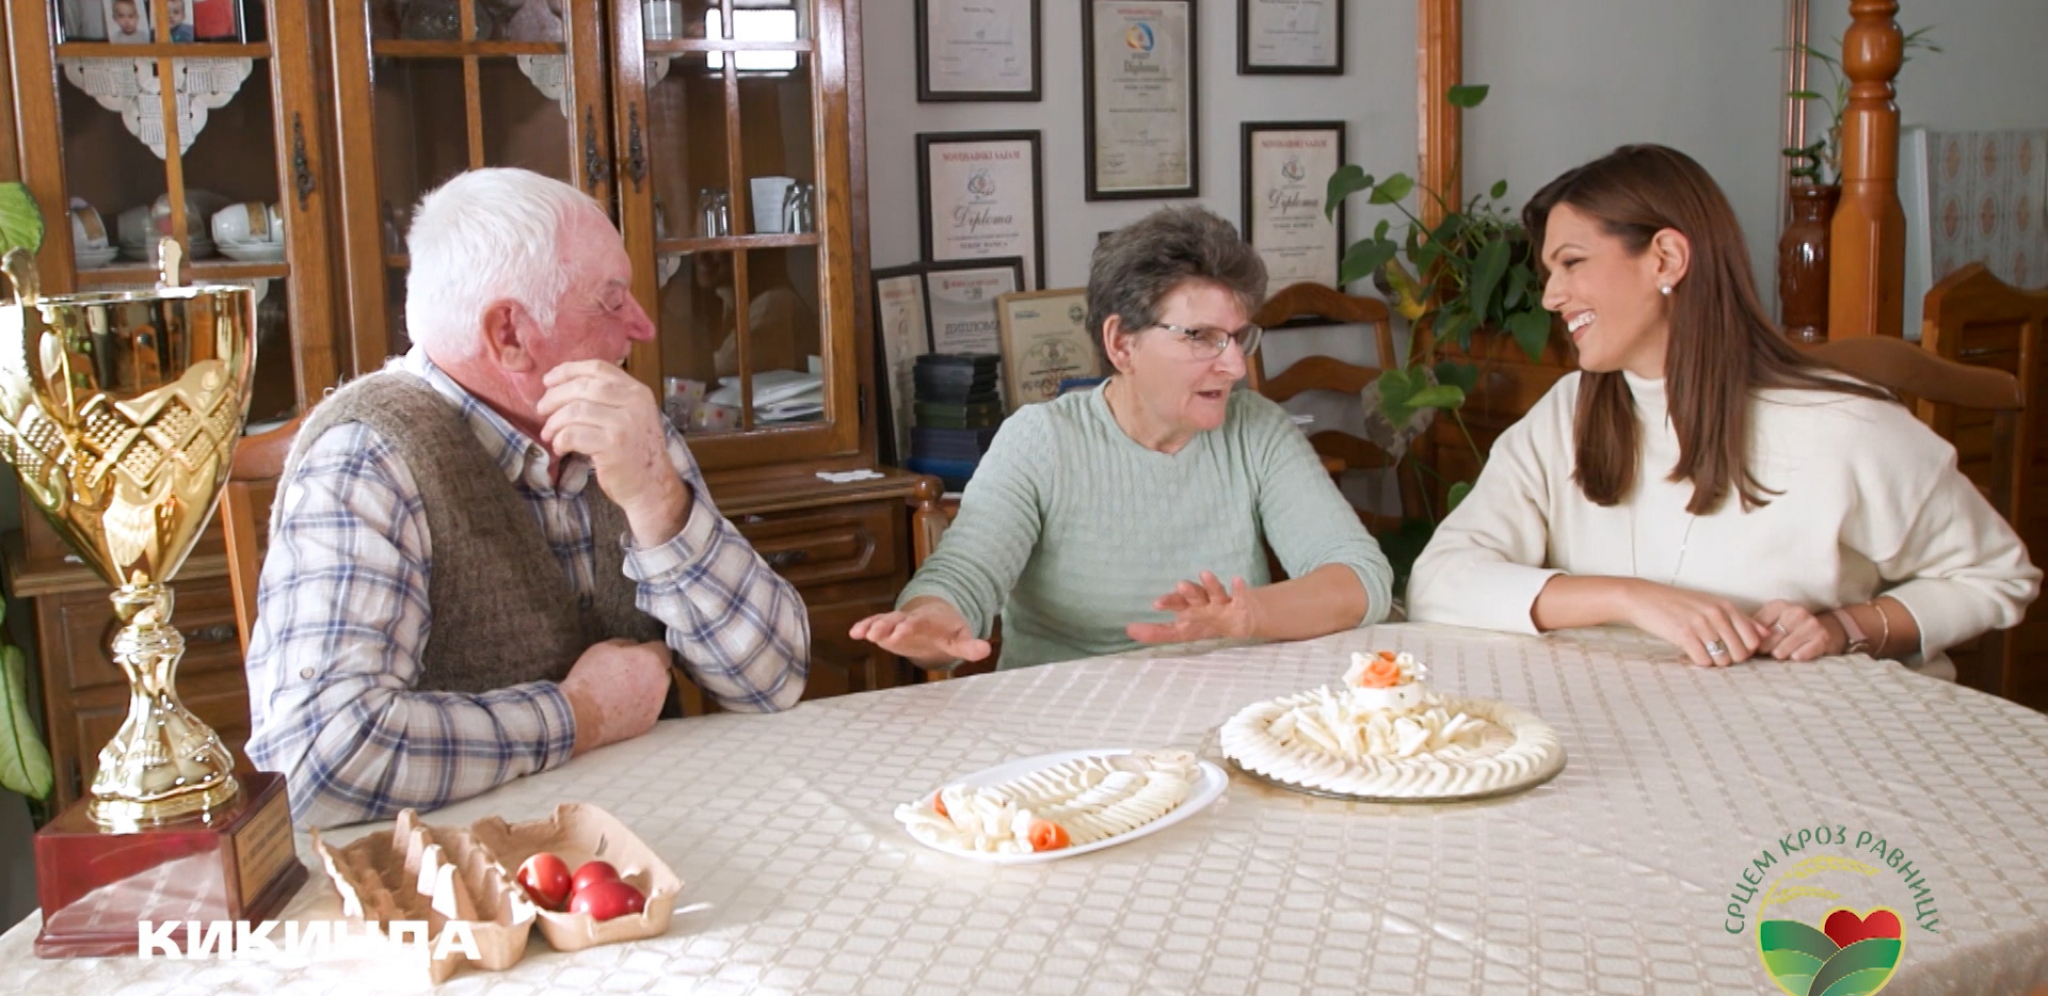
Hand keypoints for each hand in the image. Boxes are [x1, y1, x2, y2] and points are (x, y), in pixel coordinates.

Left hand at [538, 360, 689, 542]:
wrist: (652, 485)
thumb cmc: (635, 451)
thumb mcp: (631, 415)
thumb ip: (609, 398)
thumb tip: (563, 385)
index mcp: (637, 391)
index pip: (597, 368)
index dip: (568, 370)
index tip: (548, 381)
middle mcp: (634, 404)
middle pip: (582, 387)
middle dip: (554, 397)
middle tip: (541, 410)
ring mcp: (624, 425)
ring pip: (575, 411)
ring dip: (554, 422)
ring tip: (548, 433)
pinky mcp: (613, 447)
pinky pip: (574, 435)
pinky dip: (560, 440)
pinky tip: (560, 447)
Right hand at [560, 639, 671, 755]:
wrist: (580, 714)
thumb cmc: (590, 678)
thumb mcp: (603, 648)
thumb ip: (625, 644)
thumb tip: (634, 646)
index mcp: (651, 660)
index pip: (662, 650)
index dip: (650, 650)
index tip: (639, 653)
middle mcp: (660, 682)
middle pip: (662, 672)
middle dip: (651, 670)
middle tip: (630, 672)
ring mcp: (657, 705)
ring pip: (658, 692)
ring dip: (647, 688)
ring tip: (624, 691)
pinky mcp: (649, 723)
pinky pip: (650, 710)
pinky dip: (640, 707)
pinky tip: (622, 707)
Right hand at [850, 597, 989, 667]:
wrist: (935, 619)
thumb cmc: (948, 631)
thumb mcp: (960, 639)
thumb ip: (970, 646)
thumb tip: (986, 650)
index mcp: (928, 620)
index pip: (919, 622)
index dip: (910, 626)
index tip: (902, 630)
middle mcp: (909, 619)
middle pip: (897, 620)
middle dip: (887, 625)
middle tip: (877, 632)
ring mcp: (897, 622)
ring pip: (883, 621)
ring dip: (872, 626)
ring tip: (861, 632)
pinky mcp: (888, 628)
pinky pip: (874, 625)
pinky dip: (865, 627)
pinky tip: (854, 633)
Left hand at [1126, 571, 1261, 644]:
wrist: (1240, 618)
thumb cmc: (1205, 622)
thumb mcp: (1181, 631)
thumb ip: (1156, 632)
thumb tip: (1128, 630)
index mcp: (1188, 607)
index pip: (1176, 603)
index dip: (1168, 602)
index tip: (1156, 604)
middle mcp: (1203, 602)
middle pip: (1194, 596)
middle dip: (1188, 591)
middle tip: (1180, 585)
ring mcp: (1221, 602)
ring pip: (1215, 592)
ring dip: (1210, 584)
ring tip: (1205, 574)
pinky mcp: (1239, 604)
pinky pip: (1240, 596)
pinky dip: (1239, 589)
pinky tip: (1237, 579)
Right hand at [1618, 579, 1763, 666]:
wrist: (1643, 598)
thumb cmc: (1678, 603)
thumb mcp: (1711, 604)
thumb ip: (1740, 619)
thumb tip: (1767, 634)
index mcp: (1726, 606)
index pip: (1754, 640)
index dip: (1746, 651)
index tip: (1731, 650)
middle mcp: (1717, 614)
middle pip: (1740, 654)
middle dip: (1730, 660)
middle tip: (1714, 654)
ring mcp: (1701, 624)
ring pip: (1722, 660)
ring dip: (1713, 662)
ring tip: (1701, 653)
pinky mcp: (1683, 635)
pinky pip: (1703, 661)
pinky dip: (1697, 662)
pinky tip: (1689, 653)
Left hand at [1753, 600, 1838, 660]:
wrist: (1826, 629)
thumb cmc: (1790, 628)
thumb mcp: (1772, 622)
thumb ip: (1755, 628)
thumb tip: (1740, 641)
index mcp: (1779, 605)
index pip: (1757, 627)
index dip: (1753, 640)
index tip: (1755, 646)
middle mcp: (1796, 611)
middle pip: (1768, 640)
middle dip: (1765, 650)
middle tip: (1767, 653)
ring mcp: (1811, 624)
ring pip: (1781, 650)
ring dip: (1779, 655)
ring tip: (1779, 654)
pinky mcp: (1822, 638)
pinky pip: (1799, 655)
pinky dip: (1794, 658)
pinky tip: (1794, 656)